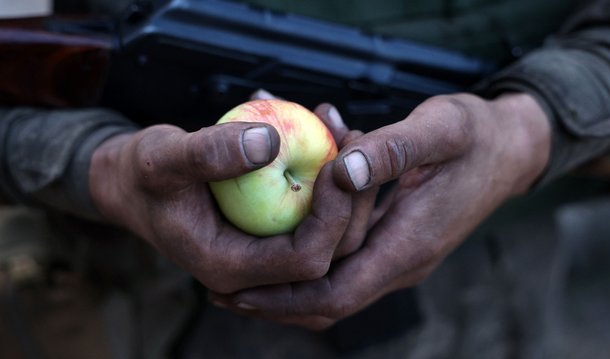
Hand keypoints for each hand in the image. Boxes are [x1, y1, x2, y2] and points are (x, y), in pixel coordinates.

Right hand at [88, 116, 355, 293]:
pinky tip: (325, 133)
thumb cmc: (142, 173)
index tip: (338, 164)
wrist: (132, 183)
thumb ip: (209, 152)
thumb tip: (270, 141)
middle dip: (353, 199)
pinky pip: (311, 212)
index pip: (304, 259)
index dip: (332, 217)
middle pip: (329, 252)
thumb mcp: (164, 156)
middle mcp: (253, 270)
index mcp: (229, 267)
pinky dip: (324, 177)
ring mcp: (263, 252)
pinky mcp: (269, 231)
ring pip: (327, 233)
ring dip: (345, 184)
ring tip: (345, 129)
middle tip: (357, 139)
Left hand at [210, 93, 550, 327]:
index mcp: (409, 244)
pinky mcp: (396, 242)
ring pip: (334, 287)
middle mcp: (402, 261)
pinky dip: (311, 257)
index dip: (284, 299)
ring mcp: (400, 255)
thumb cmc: (476, 136)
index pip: (338, 294)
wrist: (511, 149)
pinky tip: (285, 236)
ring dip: (288, 283)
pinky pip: (346, 263)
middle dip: (275, 302)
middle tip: (221, 290)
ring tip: (239, 273)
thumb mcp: (440, 128)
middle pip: (329, 303)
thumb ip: (392, 150)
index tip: (237, 292)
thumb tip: (340, 169)